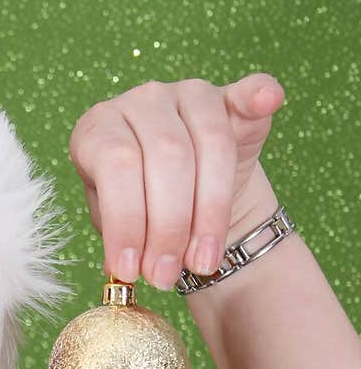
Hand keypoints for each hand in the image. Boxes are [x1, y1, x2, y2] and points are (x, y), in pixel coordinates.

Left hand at [67, 72, 286, 289]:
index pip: (116, 167)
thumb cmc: (140, 213)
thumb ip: (121, 238)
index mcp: (99, 128)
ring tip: (202, 263)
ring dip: (210, 214)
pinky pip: (246, 93)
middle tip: (166, 276)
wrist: (181, 202)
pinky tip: (269, 99)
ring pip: (210, 145)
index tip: (131, 271)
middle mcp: (141, 101)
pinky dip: (258, 96)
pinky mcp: (228, 98)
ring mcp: (187, 95)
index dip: (126, 222)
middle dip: (168, 228)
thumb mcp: (119, 226)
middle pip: (166, 157)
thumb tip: (127, 269)